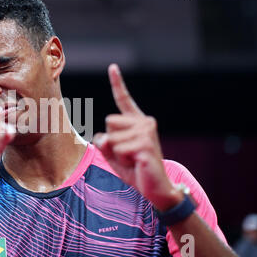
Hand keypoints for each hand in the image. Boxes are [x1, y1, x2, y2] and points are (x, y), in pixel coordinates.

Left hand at [93, 64, 181, 210]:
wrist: (156, 189)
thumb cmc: (135, 170)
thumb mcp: (113, 156)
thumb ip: (104, 144)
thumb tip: (101, 137)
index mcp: (137, 122)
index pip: (124, 100)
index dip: (117, 83)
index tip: (112, 67)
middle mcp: (144, 122)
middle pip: (108, 122)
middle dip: (111, 143)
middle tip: (128, 155)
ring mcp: (146, 132)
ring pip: (111, 138)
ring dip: (116, 154)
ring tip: (133, 161)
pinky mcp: (145, 144)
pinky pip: (117, 149)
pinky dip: (122, 161)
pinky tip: (137, 164)